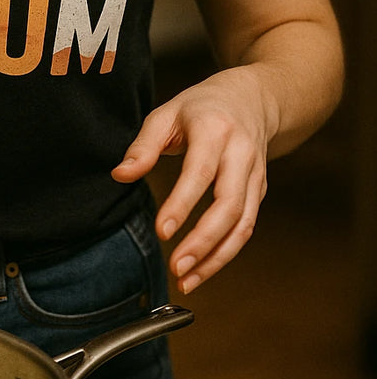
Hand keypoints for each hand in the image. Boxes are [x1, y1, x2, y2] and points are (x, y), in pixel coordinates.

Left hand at [110, 67, 272, 293]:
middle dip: (203, 241)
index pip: (200, 172)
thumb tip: (120, 175)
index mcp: (214, 130)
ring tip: (187, 280)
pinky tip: (202, 270)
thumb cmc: (202, 107)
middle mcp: (241, 154)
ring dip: (217, 257)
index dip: (183, 204)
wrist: (253, 99)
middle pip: (229, 204)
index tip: (162, 231)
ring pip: (243, 223)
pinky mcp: (259, 192)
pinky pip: (246, 227)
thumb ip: (143, 145)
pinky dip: (226, 253)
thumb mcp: (167, 113)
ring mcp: (255, 175)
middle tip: (176, 267)